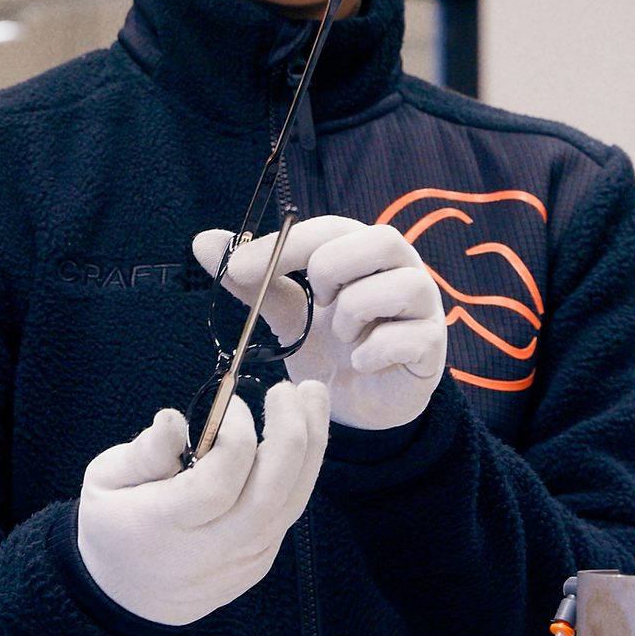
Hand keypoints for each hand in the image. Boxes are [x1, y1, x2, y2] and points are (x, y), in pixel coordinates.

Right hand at [76, 380, 328, 626]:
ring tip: (313, 396)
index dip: (234, 437)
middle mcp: (212, 549)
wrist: (130, 598)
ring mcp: (242, 560)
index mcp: (164, 528)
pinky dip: (302, 469)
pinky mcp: (260, 561)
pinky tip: (305, 433)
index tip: (231, 401)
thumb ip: (142, 452)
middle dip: (289, 436)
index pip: (217, 484)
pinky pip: (289, 512)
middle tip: (287, 390)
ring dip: (311, 446)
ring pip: (291, 503)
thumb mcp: (105, 481)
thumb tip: (173, 419)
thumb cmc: (114, 524)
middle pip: (268, 496)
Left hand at [194, 217, 446, 431]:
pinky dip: (371, 353)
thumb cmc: (327, 348)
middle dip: (333, 271)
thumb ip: (253, 280)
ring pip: (398, 286)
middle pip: (380, 240)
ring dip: (353, 315)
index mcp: (363, 250)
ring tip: (343, 338)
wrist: (356, 408)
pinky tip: (359, 364)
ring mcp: (423, 306)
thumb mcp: (286, 314)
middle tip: (317, 303)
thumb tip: (202, 241)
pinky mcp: (432, 345)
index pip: (331, 227)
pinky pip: (407, 337)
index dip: (286, 245)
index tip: (241, 270)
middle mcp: (401, 268)